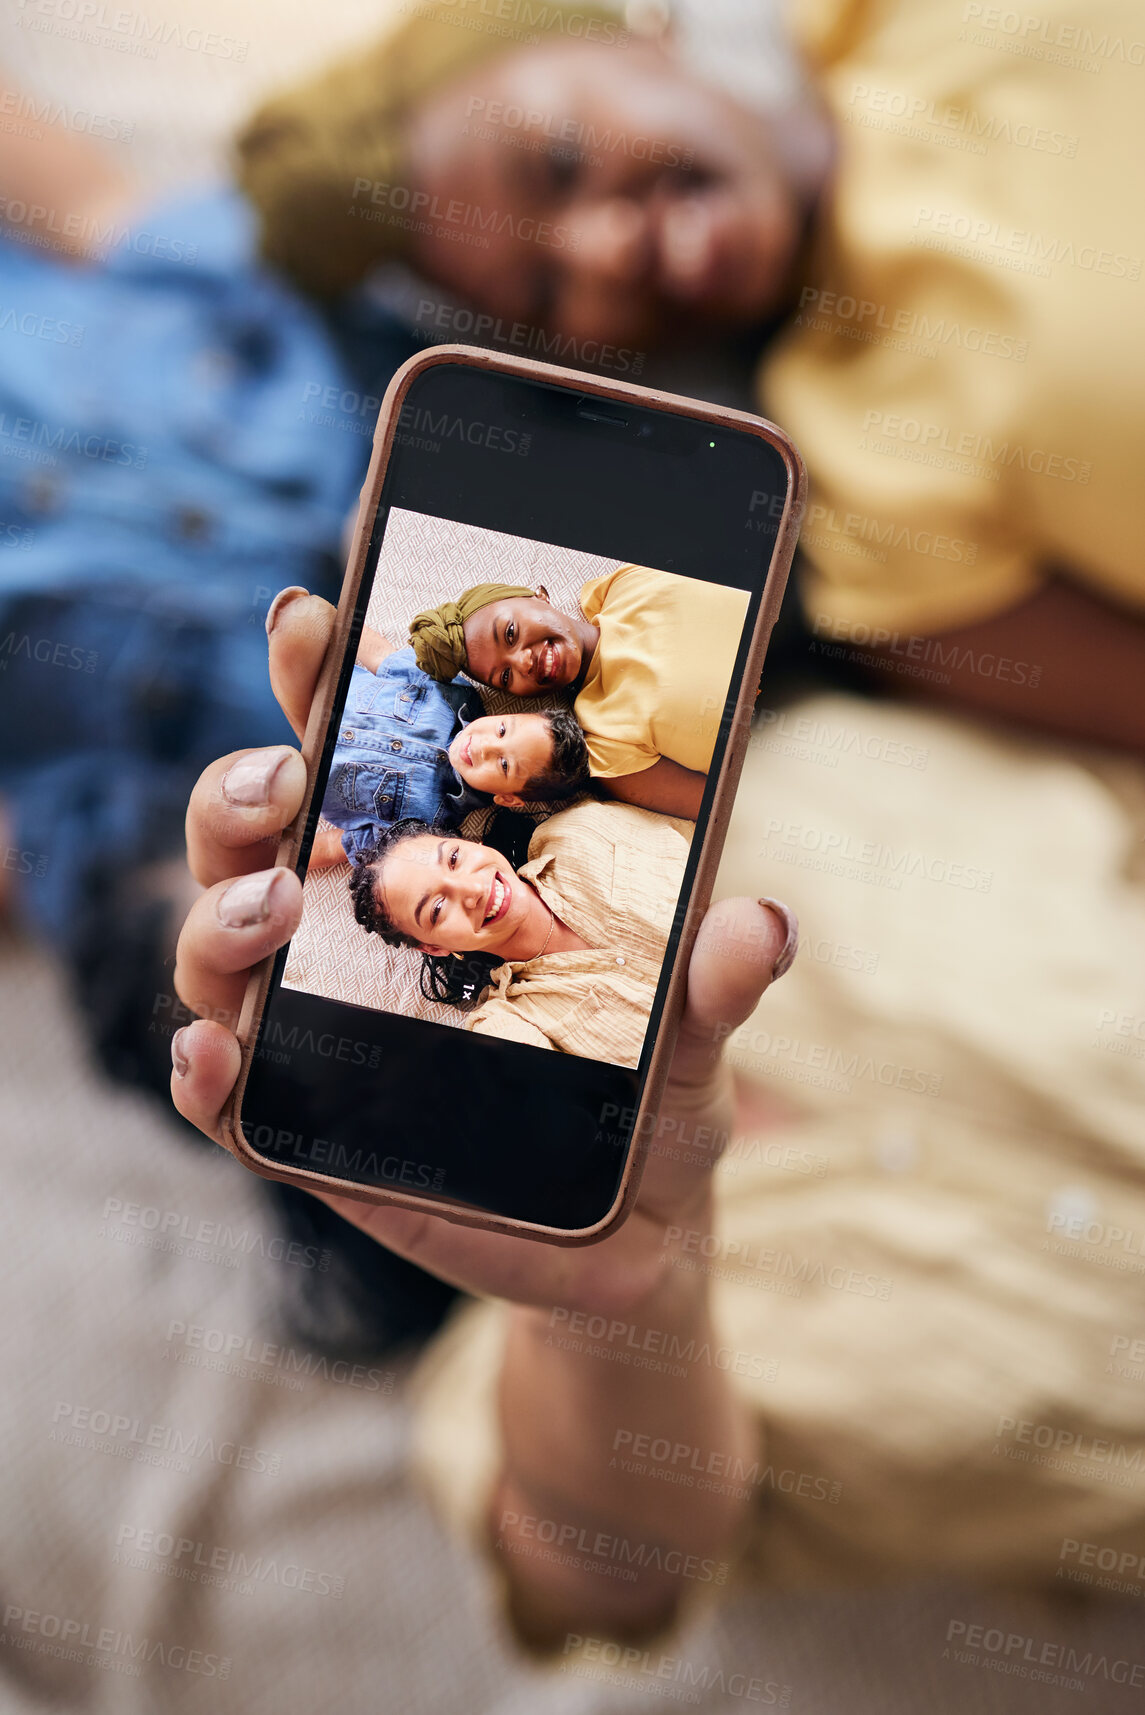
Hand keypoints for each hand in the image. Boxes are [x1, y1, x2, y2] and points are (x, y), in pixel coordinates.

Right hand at [172, 589, 796, 1315]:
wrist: (632, 1234)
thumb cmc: (651, 1094)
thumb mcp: (690, 1026)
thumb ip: (715, 973)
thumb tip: (764, 922)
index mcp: (443, 861)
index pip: (366, 746)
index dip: (329, 674)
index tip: (319, 611)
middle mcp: (359, 923)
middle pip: (259, 828)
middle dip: (244, 783)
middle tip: (287, 772)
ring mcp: (318, 1020)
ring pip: (220, 941)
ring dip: (219, 909)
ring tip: (274, 905)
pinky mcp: (303, 1121)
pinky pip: (221, 1089)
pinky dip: (201, 1066)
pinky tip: (218, 1050)